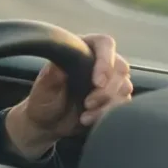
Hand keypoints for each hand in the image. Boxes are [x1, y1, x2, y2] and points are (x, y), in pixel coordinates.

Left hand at [4, 33, 132, 159]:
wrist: (48, 123)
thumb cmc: (43, 101)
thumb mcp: (43, 89)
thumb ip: (51, 77)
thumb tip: (59, 67)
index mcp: (81, 49)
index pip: (104, 43)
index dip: (105, 61)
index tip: (97, 82)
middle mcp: (98, 61)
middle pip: (120, 67)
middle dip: (106, 89)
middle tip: (88, 102)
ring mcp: (109, 80)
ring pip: (124, 86)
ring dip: (107, 102)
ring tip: (86, 112)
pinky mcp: (114, 97)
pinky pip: (124, 102)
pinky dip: (109, 112)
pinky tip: (89, 118)